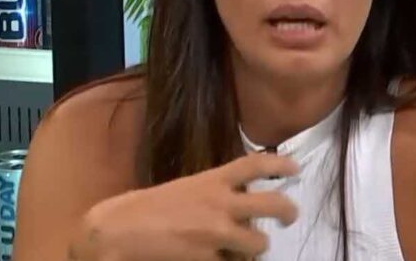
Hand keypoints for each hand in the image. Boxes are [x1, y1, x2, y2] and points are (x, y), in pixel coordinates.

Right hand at [71, 153, 298, 260]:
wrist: (120, 230)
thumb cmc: (151, 207)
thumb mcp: (188, 188)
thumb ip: (217, 193)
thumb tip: (243, 206)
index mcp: (213, 180)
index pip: (255, 164)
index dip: (280, 165)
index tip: (296, 168)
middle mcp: (220, 203)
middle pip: (271, 204)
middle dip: (288, 211)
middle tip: (290, 217)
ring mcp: (216, 233)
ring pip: (258, 242)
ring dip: (256, 248)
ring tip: (247, 248)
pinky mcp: (207, 259)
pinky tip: (222, 259)